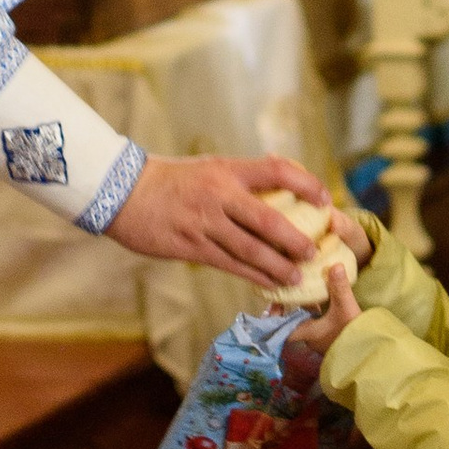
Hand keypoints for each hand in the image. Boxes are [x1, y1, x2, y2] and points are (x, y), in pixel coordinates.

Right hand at [107, 154, 327, 291]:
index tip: (325, 198)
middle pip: (269, 219)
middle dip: (295, 239)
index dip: (306, 183)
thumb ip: (241, 174)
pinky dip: (253, 275)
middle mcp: (219, 195)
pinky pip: (229, 265)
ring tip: (296, 276)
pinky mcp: (191, 247)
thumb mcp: (208, 166)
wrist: (122, 192)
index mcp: (227, 170)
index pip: (277, 170)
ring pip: (250, 250)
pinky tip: (268, 283)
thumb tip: (279, 172)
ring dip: (277, 266)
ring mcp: (205, 223)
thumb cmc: (170, 178)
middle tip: (313, 251)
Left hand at [280, 263, 361, 388]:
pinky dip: (318, 311)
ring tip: (306, 289)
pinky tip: (325, 299)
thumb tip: (335, 265)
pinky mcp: (333, 337)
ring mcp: (322, 338)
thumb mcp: (346, 309)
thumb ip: (339, 287)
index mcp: (307, 332)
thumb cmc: (352, 334)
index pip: (283, 328)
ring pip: (307, 320)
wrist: (371, 354)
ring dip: (306, 308)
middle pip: (294, 321)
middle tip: (291, 289)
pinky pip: (319, 322)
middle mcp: (311, 337)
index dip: (275, 318)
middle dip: (292, 306)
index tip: (273, 304)